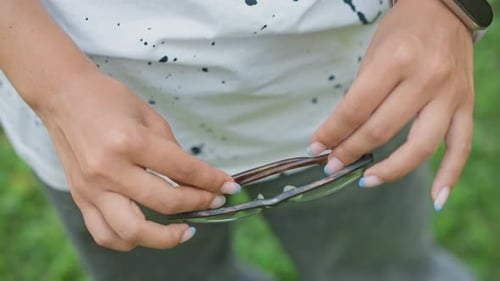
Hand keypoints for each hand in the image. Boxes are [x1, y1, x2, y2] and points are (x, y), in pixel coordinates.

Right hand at [36, 71, 239, 250]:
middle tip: (215, 201)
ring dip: (165, 238)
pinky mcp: (81, 198)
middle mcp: (110, 170)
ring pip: (132, 231)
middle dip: (200, 204)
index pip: (182, 170)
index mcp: (130, 142)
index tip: (229, 187)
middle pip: (165, 203)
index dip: (212, 181)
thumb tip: (196, 179)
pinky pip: (105, 233)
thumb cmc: (108, 100)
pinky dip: (129, 241)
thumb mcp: (150, 117)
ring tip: (184, 230)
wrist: (63, 96)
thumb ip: (172, 151)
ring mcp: (92, 188)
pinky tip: (147, 233)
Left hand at [308, 0, 473, 208]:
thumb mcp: (374, 52)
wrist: (446, 10)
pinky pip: (460, 147)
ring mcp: (450, 95)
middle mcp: (425, 79)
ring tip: (366, 181)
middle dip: (350, 152)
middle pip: (382, 130)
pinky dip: (449, 176)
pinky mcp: (466, 105)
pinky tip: (436, 198)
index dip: (331, 133)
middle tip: (331, 165)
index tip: (315, 147)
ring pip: (420, 147)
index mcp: (395, 61)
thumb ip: (361, 93)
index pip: (355, 109)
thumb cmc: (403, 29)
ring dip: (390, 170)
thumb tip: (339, 133)